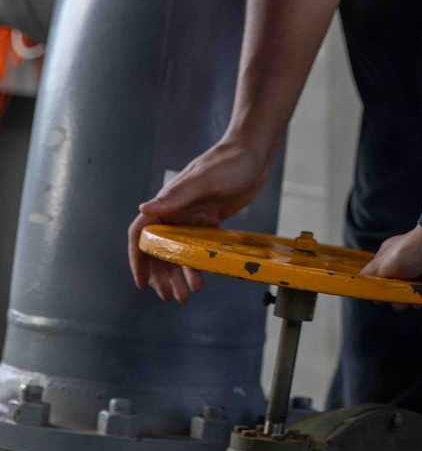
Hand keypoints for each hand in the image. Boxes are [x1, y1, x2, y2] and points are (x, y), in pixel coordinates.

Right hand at [128, 139, 269, 302]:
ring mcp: (193, 216)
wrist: (255, 153)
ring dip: (179, 273)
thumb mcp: (204, 179)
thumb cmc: (229, 161)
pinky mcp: (210, 220)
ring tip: (187, 295)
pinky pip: (198, 247)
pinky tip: (203, 278)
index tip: (142, 282)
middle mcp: (176, 210)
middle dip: (162, 274)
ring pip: (178, 251)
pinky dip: (198, 263)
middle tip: (171, 297)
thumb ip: (176, 195)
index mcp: (168, 201)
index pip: (141, 233)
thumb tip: (143, 209)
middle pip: (159, 249)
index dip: (137, 258)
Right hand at [359, 225, 421, 313]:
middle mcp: (417, 262)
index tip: (386, 297)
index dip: (388, 290)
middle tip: (403, 302)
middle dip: (405, 300)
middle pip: (410, 288)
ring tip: (421, 302)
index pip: (390, 277)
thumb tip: (366, 292)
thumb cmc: (408, 253)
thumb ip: (369, 276)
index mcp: (398, 257)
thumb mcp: (380, 265)